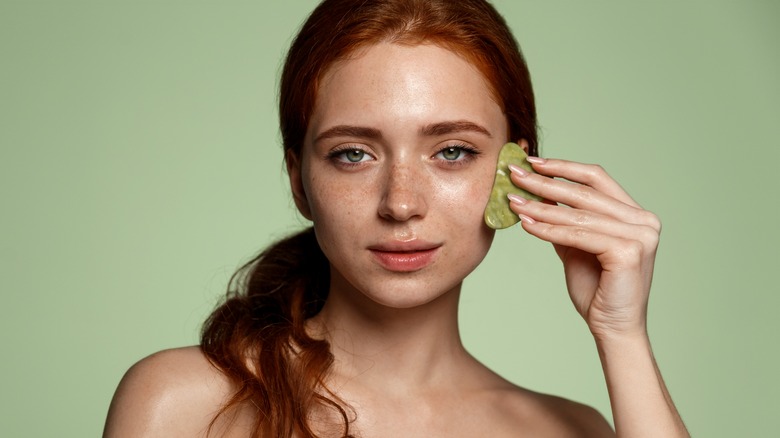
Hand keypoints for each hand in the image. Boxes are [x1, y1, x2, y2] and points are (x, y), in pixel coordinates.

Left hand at [507, 154, 660, 338]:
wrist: (612, 328)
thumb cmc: (597, 289)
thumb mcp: (577, 245)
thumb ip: (565, 220)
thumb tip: (538, 192)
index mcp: (636, 214)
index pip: (597, 179)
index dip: (563, 167)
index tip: (532, 162)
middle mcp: (644, 221)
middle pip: (586, 192)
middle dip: (545, 182)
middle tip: (515, 175)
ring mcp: (641, 235)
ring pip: (578, 215)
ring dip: (541, 207)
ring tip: (513, 201)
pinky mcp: (629, 252)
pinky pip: (578, 236)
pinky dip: (549, 230)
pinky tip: (526, 225)